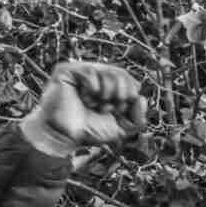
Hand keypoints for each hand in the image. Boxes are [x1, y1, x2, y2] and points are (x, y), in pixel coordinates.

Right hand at [22, 61, 146, 158]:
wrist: (63, 136)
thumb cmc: (88, 131)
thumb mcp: (121, 128)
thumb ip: (137, 119)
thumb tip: (142, 99)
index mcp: (108, 87)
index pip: (131, 80)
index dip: (130, 95)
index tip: (119, 111)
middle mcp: (96, 77)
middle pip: (123, 73)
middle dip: (121, 94)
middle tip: (107, 108)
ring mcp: (82, 71)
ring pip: (109, 71)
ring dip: (107, 93)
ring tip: (94, 104)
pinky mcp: (67, 70)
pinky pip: (91, 71)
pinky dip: (93, 88)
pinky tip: (85, 98)